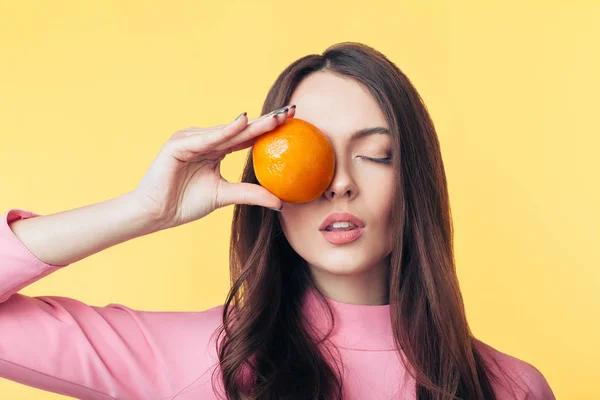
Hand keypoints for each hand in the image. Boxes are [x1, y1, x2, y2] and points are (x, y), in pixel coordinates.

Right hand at [131, 105, 294, 230]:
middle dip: (267, 120)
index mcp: (216, 149)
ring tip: (276, 118)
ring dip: (251, 124)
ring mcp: (191, 140)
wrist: (156, 214)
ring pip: (226, 131)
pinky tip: (242, 123)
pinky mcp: (178, 145)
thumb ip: (250, 193)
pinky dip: (223, 131)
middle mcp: (205, 140)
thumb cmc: (185, 203)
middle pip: (241, 129)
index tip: (292, 121)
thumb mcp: (225, 195)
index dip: (268, 129)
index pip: (246, 137)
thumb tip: (281, 201)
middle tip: (291, 111)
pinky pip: (205, 138)